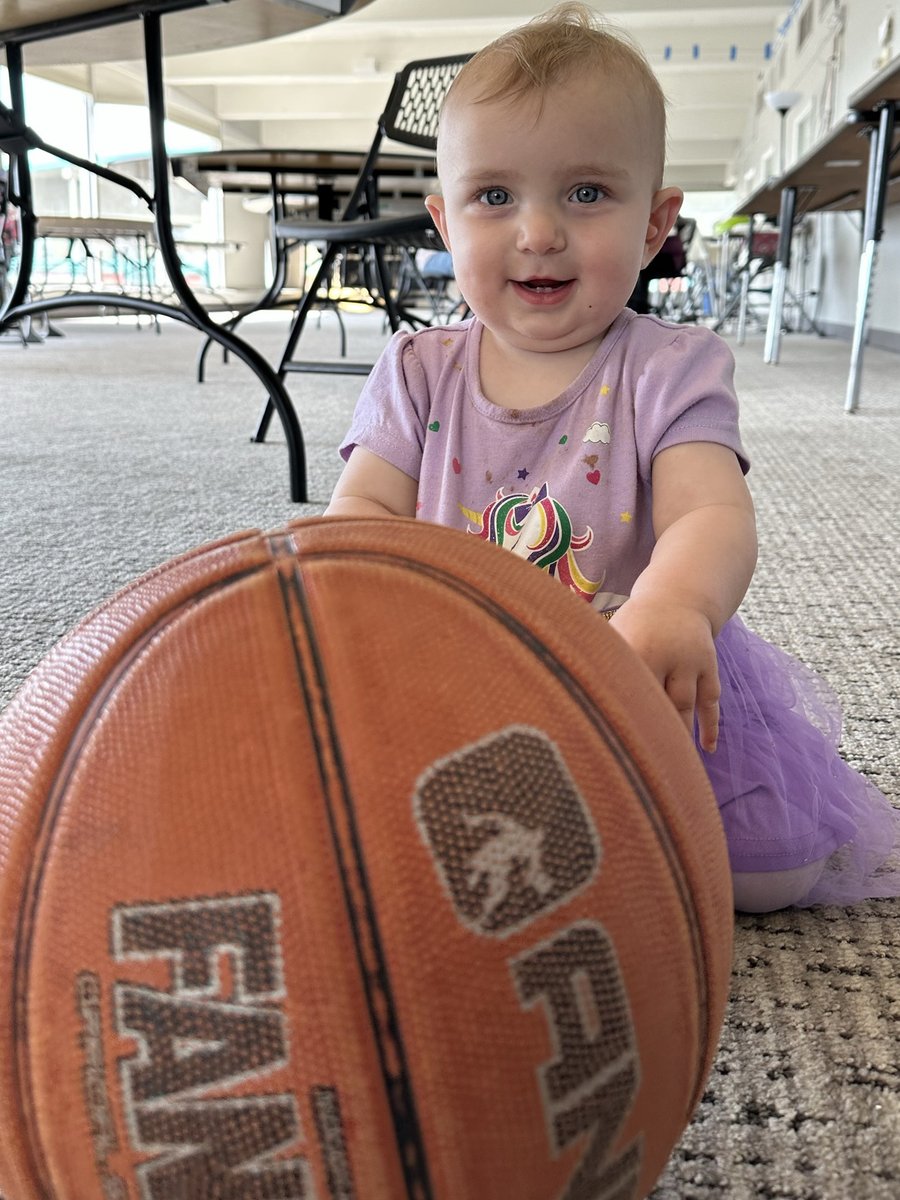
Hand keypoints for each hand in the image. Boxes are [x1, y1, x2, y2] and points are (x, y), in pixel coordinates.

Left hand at [609, 597, 720, 752]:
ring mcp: (690, 661)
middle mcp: (665, 653)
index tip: (606, 743)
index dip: (618, 714)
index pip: (626, 687)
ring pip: (685, 704)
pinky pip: (711, 701)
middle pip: (657, 699)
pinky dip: (711, 726)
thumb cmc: (634, 627)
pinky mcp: (709, 667)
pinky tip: (707, 750)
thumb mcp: (614, 635)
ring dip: (678, 734)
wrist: (678, 599)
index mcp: (635, 647)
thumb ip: (597, 664)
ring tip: (670, 763)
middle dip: (649, 730)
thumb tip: (564, 698)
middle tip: (639, 762)